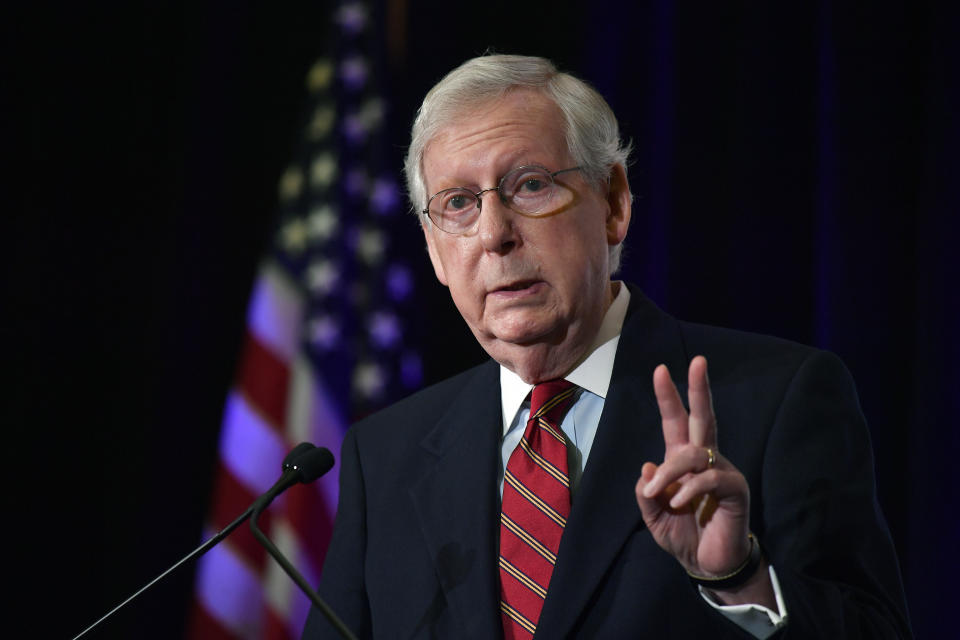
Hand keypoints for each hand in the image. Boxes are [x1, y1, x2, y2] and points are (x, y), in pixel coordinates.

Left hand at [634, 356, 752, 578]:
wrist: (707, 565)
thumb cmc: (682, 536)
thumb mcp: (653, 516)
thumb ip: (646, 493)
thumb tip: (647, 466)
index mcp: (681, 460)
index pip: (675, 421)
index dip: (668, 397)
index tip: (660, 369)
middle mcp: (704, 459)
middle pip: (703, 416)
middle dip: (699, 389)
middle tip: (697, 361)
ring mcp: (721, 472)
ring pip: (695, 453)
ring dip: (670, 471)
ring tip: (660, 493)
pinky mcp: (735, 489)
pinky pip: (710, 478)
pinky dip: (690, 489)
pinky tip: (680, 504)